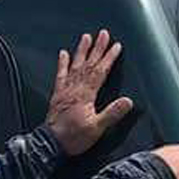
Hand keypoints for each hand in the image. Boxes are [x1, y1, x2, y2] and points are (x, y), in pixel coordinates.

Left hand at [45, 30, 135, 156]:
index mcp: (86, 94)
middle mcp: (75, 88)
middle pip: (89, 64)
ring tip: (86, 37)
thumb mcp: (97, 128)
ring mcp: (65, 90)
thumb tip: (128, 101)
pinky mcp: (57, 94)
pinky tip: (63, 53)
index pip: (100, 71)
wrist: (50, 144)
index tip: (116, 46)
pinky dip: (62, 63)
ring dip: (81, 51)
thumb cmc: (74, 138)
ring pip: (75, 65)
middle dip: (97, 48)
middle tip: (103, 33)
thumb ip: (112, 113)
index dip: (109, 58)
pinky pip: (60, 75)